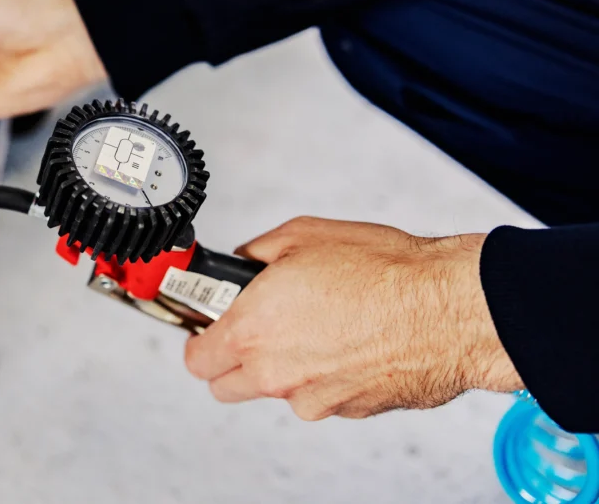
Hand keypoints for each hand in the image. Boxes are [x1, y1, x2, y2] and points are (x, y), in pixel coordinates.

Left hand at [184, 217, 522, 420]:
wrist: (450, 308)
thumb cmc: (384, 271)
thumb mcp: (302, 235)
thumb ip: (256, 253)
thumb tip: (243, 262)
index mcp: (253, 331)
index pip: (196, 359)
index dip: (198, 340)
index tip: (205, 328)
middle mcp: (277, 374)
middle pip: (226, 387)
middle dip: (232, 360)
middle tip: (255, 328)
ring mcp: (314, 398)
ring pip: (279, 392)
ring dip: (287, 367)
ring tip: (321, 325)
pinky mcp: (351, 411)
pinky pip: (323, 396)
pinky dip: (327, 375)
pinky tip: (352, 341)